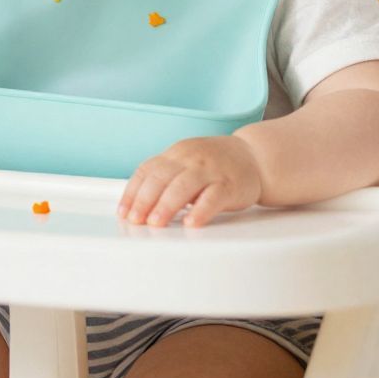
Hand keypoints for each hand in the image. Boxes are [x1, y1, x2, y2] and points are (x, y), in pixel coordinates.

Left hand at [119, 137, 262, 227]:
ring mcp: (210, 170)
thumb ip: (165, 178)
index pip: (147, 170)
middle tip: (136, 220)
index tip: (124, 212)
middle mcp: (191, 159)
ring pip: (183, 186)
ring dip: (166, 205)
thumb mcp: (186, 163)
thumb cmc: (216, 164)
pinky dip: (201, 210)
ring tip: (156, 223)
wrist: (254, 157)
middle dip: (145, 200)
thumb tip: (137, 204)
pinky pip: (213, 197)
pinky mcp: (230, 184)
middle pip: (161, 177)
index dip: (133, 192)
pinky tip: (192, 223)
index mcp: (176, 154)